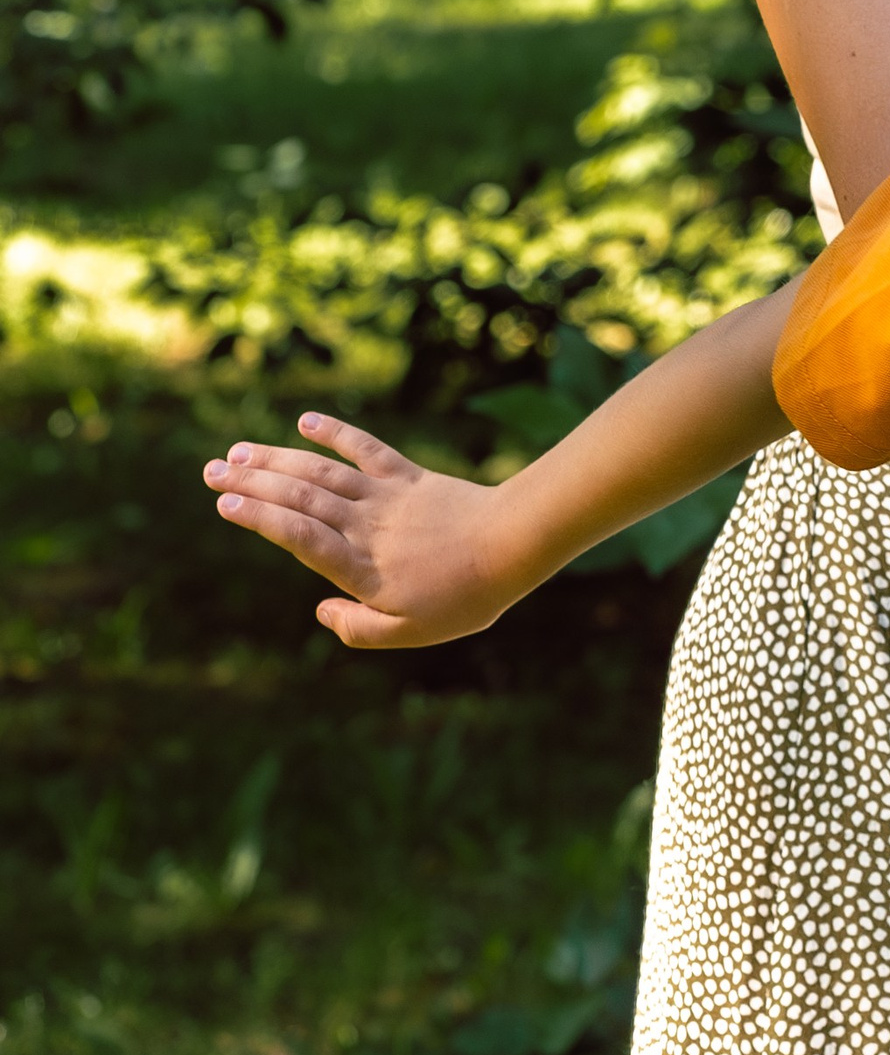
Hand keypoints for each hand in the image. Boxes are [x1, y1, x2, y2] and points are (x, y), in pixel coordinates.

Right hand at [203, 414, 529, 648]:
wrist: (515, 546)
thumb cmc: (464, 597)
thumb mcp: (411, 633)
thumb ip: (359, 630)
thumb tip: (320, 613)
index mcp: (360, 568)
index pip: (300, 537)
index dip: (261, 518)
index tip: (225, 505)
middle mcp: (366, 527)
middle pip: (300, 498)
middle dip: (251, 483)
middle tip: (209, 472)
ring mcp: (386, 497)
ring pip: (322, 473)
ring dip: (277, 458)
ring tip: (237, 451)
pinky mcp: (408, 476)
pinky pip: (367, 449)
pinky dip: (336, 433)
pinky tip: (306, 421)